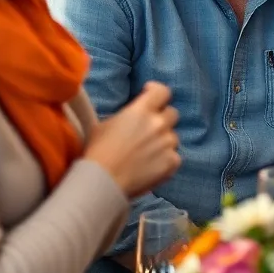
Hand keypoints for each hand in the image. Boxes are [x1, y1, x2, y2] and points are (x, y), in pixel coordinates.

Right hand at [85, 82, 180, 197]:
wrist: (103, 180)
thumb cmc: (98, 151)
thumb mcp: (106, 124)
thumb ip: (126, 115)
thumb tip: (133, 116)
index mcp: (141, 110)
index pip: (162, 91)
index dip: (157, 92)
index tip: (150, 95)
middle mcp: (158, 124)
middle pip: (172, 113)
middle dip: (163, 118)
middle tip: (150, 129)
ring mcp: (167, 143)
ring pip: (173, 137)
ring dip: (164, 141)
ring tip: (148, 153)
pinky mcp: (172, 162)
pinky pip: (175, 157)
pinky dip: (166, 160)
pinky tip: (152, 166)